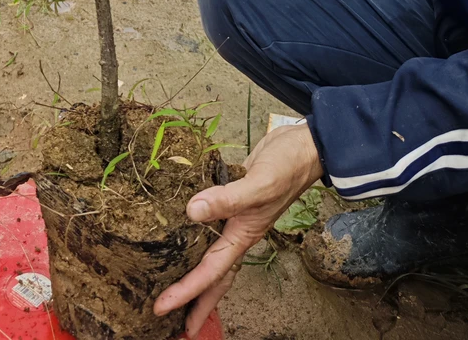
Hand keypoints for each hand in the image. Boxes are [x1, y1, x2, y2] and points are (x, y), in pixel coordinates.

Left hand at [155, 123, 322, 338]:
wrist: (304, 147)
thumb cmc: (286, 168)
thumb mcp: (258, 184)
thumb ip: (227, 199)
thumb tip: (191, 211)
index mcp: (243, 236)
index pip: (211, 273)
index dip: (186, 292)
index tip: (162, 308)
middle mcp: (238, 232)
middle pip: (214, 276)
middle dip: (195, 300)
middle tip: (170, 319)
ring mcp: (236, 217)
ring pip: (212, 252)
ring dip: (195, 271)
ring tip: (174, 283)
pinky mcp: (232, 198)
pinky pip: (210, 223)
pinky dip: (196, 233)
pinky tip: (184, 229)